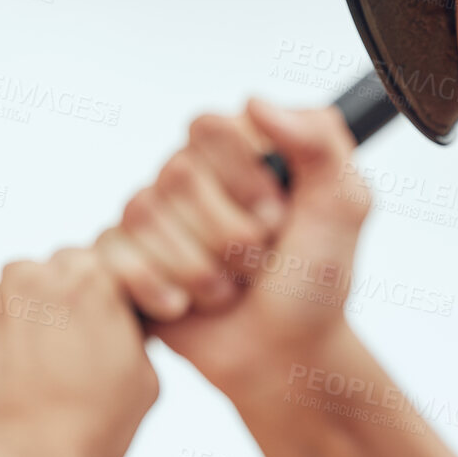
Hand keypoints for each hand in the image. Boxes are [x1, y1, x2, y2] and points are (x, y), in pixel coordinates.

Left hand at [0, 247, 158, 456]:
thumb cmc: (82, 441)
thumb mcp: (142, 381)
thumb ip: (125, 331)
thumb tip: (113, 322)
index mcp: (85, 282)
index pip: (83, 266)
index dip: (82, 303)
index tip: (79, 333)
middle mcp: (25, 280)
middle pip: (33, 283)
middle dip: (38, 317)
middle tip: (47, 371)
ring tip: (10, 394)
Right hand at [94, 97, 371, 397]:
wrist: (285, 355)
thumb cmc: (314, 282)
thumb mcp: (343, 205)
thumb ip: (319, 140)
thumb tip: (254, 101)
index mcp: (236, 150)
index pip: (209, 127)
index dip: (243, 178)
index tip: (278, 217)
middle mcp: (187, 176)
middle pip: (177, 175)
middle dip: (229, 235)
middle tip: (257, 262)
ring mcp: (150, 218)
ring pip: (146, 217)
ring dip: (200, 270)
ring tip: (229, 289)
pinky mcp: (122, 260)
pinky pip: (114, 256)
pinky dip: (158, 289)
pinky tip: (185, 306)